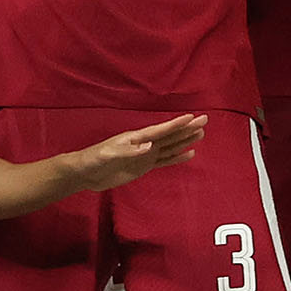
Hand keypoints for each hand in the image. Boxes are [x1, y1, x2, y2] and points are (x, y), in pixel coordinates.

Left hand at [63, 115, 210, 189]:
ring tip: (201, 134)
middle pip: (170, 135)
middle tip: (205, 120)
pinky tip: (189, 154)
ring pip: (170, 146)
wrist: (85, 173)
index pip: (160, 130)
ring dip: (185, 140)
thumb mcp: (109, 154)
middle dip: (187, 128)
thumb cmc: (94, 159)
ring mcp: (145, 155)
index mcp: (136, 138)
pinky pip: (165, 160)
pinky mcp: (144, 166)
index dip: (176, 124)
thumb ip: (130, 150)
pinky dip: (177, 157)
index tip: (192, 117)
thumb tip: (150, 146)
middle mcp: (144, 143)